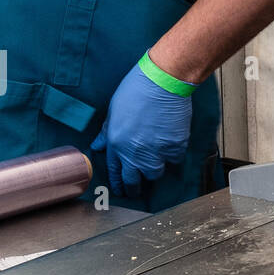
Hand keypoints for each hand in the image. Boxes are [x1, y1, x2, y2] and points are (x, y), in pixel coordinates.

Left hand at [92, 60, 193, 198]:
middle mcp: (134, 152)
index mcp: (116, 143)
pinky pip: (174, 160)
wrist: (162, 83)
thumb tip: (98, 145)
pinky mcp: (174, 148)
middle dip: (134, 188)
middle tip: (136, 191)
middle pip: (134, 180)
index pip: (116, 171)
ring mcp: (155, 152)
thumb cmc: (136, 90)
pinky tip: (171, 146)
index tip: (121, 189)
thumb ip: (106, 132)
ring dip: (154, 171)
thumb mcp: (113, 110)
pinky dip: (173, 155)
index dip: (119, 182)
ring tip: (155, 164)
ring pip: (155, 174)